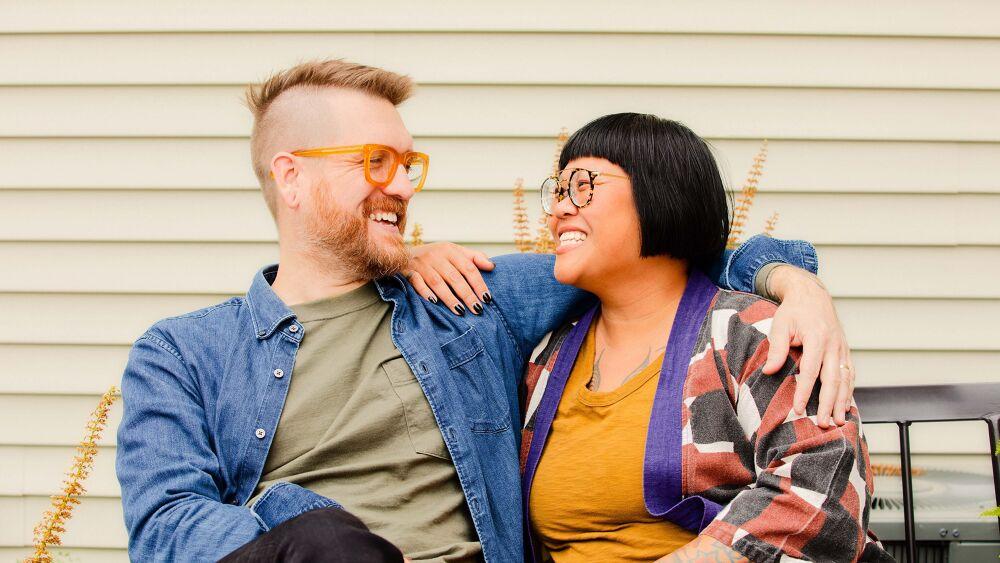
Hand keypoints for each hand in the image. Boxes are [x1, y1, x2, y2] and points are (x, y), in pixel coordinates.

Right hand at [405, 242, 494, 315]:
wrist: (402, 252)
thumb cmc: (436, 256)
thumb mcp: (455, 251)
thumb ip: (474, 258)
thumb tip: (492, 266)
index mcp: (450, 250)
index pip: (468, 268)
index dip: (478, 284)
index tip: (487, 299)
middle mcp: (436, 256)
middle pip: (454, 277)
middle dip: (467, 295)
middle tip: (477, 309)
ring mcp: (421, 264)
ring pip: (437, 282)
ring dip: (449, 297)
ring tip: (460, 311)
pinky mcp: (408, 271)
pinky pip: (416, 282)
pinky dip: (425, 291)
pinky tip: (434, 302)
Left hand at [761, 265, 854, 427]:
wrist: (812, 295)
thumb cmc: (793, 311)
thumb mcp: (780, 325)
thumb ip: (777, 348)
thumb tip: (769, 371)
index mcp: (817, 338)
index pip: (811, 371)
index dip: (805, 391)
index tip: (799, 409)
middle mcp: (833, 345)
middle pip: (833, 379)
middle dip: (829, 404)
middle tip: (824, 424)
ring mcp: (842, 348)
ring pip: (846, 379)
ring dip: (843, 401)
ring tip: (840, 421)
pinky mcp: (845, 351)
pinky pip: (850, 373)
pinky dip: (849, 391)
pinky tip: (846, 405)